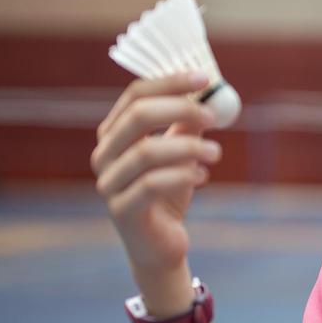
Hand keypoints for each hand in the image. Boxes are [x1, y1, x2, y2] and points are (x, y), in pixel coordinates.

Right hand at [91, 72, 221, 312]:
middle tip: (214, 116)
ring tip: (217, 153)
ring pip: (147, 152)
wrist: (160, 244)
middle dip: (180, 109)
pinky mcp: (122, 210)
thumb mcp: (181, 152)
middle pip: (137, 117)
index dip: (170, 82)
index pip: (135, 94)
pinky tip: (202, 176)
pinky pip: (152, 185)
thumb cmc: (169, 191)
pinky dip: (182, 175)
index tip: (205, 78)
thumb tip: (211, 93)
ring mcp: (108, 183)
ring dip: (188, 147)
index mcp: (114, 133)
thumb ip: (189, 124)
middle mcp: (104, 154)